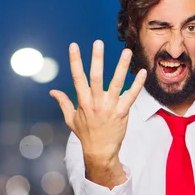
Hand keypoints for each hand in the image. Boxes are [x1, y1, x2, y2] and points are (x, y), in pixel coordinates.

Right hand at [49, 40, 145, 162]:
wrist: (100, 151)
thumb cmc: (86, 135)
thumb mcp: (70, 119)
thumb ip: (63, 102)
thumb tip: (52, 91)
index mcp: (82, 101)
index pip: (77, 77)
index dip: (75, 60)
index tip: (74, 45)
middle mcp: (95, 102)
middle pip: (95, 77)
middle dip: (96, 58)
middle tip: (98, 43)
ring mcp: (110, 107)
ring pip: (116, 83)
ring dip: (121, 66)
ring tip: (126, 51)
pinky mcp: (122, 112)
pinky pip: (131, 96)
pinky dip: (137, 84)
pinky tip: (142, 72)